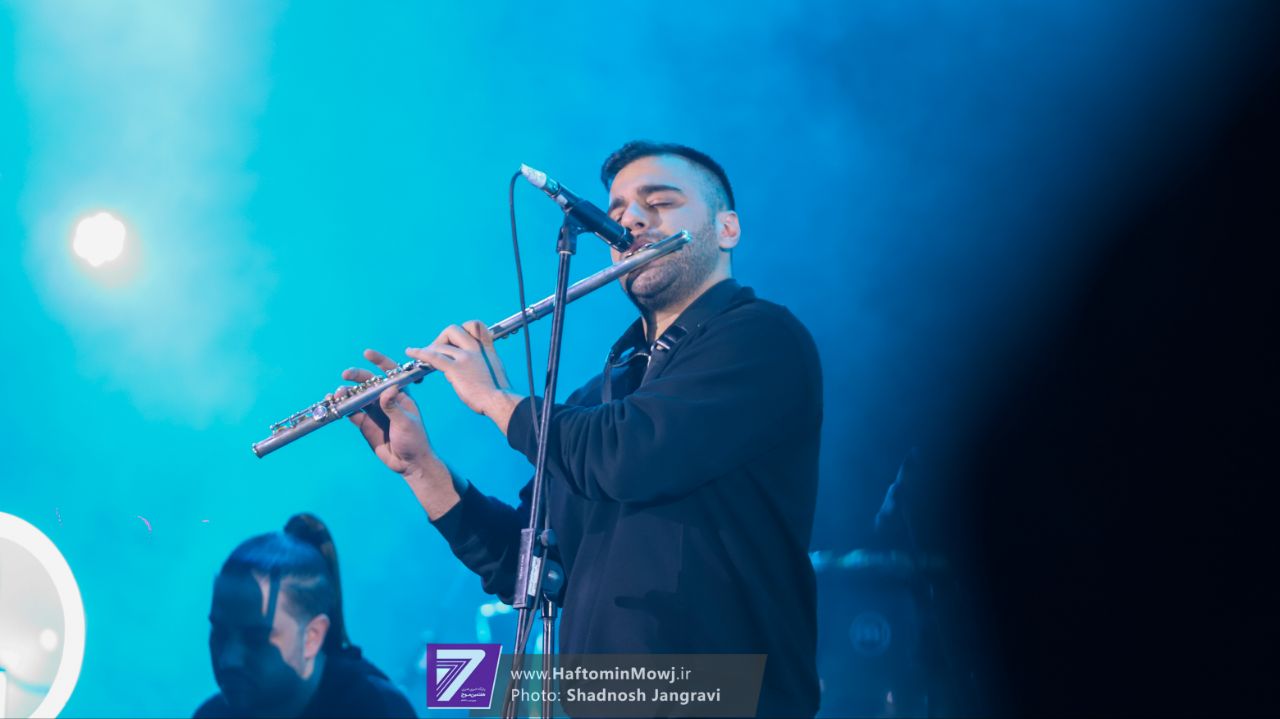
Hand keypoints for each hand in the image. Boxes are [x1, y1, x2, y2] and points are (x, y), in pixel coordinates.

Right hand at [334, 349, 436, 478]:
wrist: (409, 463)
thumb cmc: (415, 440)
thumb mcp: (406, 422)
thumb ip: (394, 407)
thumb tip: (387, 389)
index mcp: (400, 394)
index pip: (390, 372)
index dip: (379, 361)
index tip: (367, 353)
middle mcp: (385, 399)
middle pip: (368, 382)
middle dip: (356, 376)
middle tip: (345, 375)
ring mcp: (373, 410)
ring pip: (356, 396)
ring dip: (345, 392)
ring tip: (336, 394)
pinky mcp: (364, 423)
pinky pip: (350, 411)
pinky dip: (341, 407)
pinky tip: (334, 404)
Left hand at [406, 321, 521, 434]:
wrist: (499, 401)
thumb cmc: (498, 392)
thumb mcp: (495, 369)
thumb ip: (482, 362)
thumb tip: (465, 365)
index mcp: (486, 348)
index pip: (475, 325)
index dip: (462, 329)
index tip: (454, 340)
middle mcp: (475, 349)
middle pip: (452, 330)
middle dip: (441, 339)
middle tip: (436, 351)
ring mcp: (465, 357)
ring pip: (440, 345)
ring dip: (429, 350)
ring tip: (422, 357)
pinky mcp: (455, 369)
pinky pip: (433, 356)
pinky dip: (419, 352)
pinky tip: (410, 351)